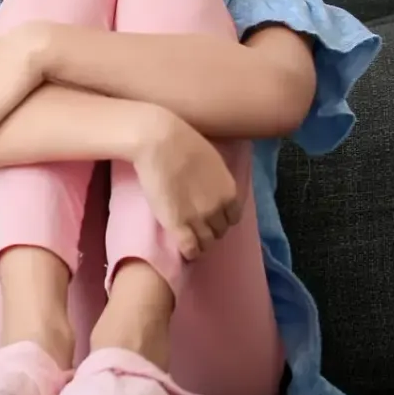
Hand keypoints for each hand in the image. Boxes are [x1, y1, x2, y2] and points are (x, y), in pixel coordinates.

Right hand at [131, 110, 243, 260]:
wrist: (161, 142)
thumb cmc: (183, 142)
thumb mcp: (212, 161)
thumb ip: (215, 180)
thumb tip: (210, 184)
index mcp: (229, 192)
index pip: (232, 218)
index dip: (221, 219)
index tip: (211, 218)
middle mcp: (218, 208)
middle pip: (219, 231)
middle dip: (211, 231)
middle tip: (198, 228)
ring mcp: (198, 218)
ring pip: (206, 242)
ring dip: (200, 243)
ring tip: (191, 241)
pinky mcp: (177, 224)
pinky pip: (189, 247)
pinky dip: (189, 252)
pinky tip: (185, 252)